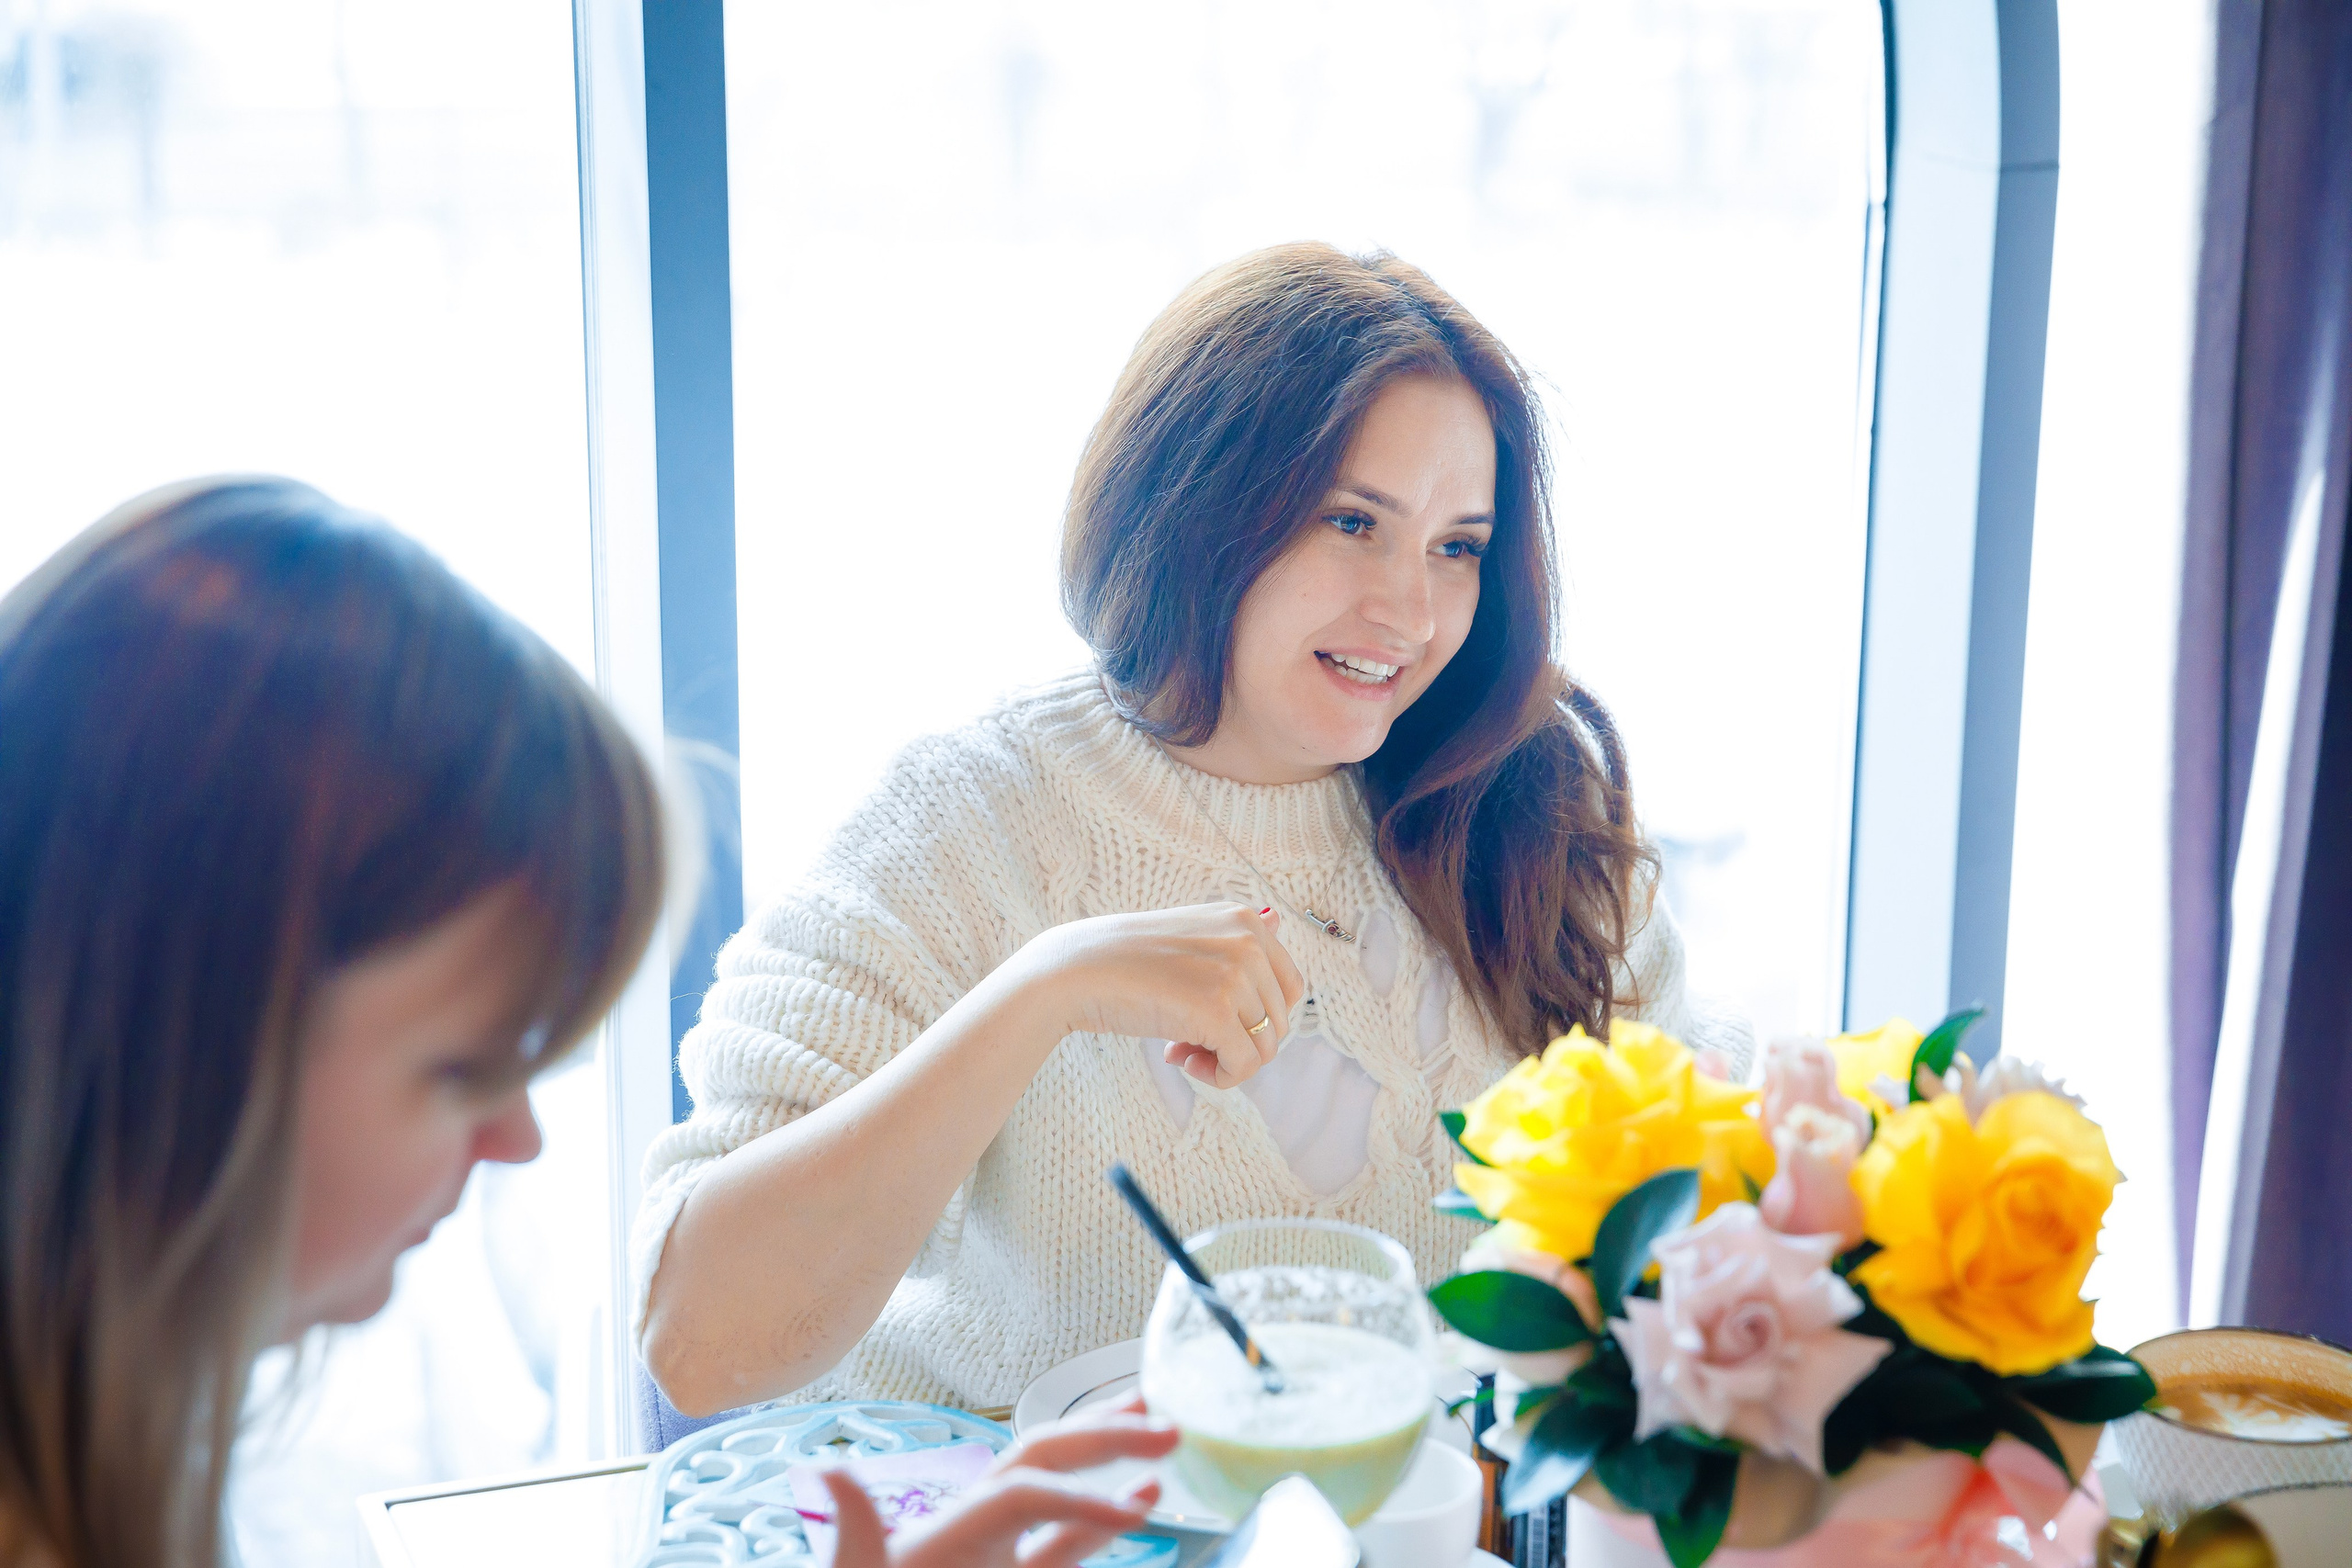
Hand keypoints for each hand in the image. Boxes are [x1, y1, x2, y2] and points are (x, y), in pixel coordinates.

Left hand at [824, 1395, 1179, 1567]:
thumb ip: (855, 1539)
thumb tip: (831, 1473)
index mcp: (946, 1532)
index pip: (1023, 1494)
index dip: (1079, 1498)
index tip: (1141, 1510)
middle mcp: (976, 1537)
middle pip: (1044, 1465)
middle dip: (1100, 1439)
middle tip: (1163, 1424)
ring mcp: (998, 1564)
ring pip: (1059, 1500)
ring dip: (1108, 1464)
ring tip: (1162, 1448)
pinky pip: (1063, 1549)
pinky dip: (1102, 1522)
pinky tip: (1143, 1508)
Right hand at [1014, 904, 1306, 1088]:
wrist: (1075, 970)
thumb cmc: (1126, 959)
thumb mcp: (1189, 933)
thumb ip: (1235, 937)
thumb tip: (1278, 918)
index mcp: (1246, 919)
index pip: (1290, 987)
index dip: (1256, 1016)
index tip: (1213, 1021)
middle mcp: (1249, 941)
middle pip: (1278, 1020)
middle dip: (1239, 1041)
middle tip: (1188, 1042)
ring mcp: (1235, 975)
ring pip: (1265, 1047)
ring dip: (1225, 1061)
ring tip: (1181, 1051)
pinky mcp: (1218, 1011)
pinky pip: (1244, 1065)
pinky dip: (1219, 1076)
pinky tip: (1179, 1061)